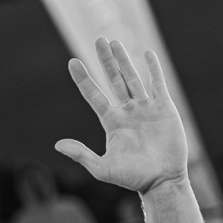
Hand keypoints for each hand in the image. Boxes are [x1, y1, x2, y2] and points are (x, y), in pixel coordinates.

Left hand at [54, 38, 190, 195]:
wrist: (162, 181)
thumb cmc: (133, 178)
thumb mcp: (103, 169)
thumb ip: (82, 155)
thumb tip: (58, 145)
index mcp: (111, 122)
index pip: (93, 95)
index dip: (83, 79)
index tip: (72, 62)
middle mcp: (127, 112)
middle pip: (113, 80)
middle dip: (106, 61)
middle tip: (99, 40)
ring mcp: (146, 108)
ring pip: (132, 78)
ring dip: (124, 60)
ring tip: (115, 42)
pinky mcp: (164, 108)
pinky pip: (157, 84)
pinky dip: (153, 69)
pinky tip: (147, 54)